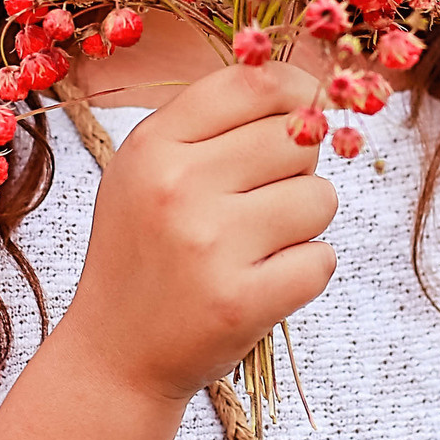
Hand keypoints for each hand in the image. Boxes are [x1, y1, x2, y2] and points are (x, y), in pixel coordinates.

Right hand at [59, 61, 337, 405]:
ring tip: (258, 245)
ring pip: (321, 197)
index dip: (295, 90)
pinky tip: (263, 281)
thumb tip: (302, 87)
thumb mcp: (146, 171)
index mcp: (152, 145)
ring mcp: (210, 246)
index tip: (302, 110)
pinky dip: (306, 271)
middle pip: (298, 138)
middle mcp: (177, 187)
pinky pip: (323, 259)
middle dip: (298, 166)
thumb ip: (211, 123)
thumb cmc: (144, 252)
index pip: (254, 84)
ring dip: (305, 222)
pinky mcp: (243, 301)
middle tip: (262, 199)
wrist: (116, 354)